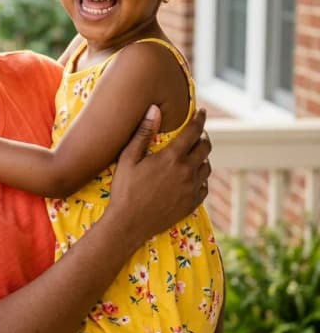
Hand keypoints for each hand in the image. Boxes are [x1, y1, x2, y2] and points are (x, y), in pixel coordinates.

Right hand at [108, 105, 210, 247]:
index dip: (200, 119)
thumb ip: (144, 133)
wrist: (128, 224)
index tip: (202, 112)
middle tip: (196, 133)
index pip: (193, 131)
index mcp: (172, 158)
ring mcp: (192, 189)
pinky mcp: (192, 204)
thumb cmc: (125, 189)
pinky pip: (204, 186)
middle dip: (203, 137)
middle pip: (205, 148)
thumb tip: (155, 109)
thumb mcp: (128, 158)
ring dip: (202, 158)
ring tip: (192, 155)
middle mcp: (187, 172)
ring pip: (207, 167)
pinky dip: (201, 178)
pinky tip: (191, 177)